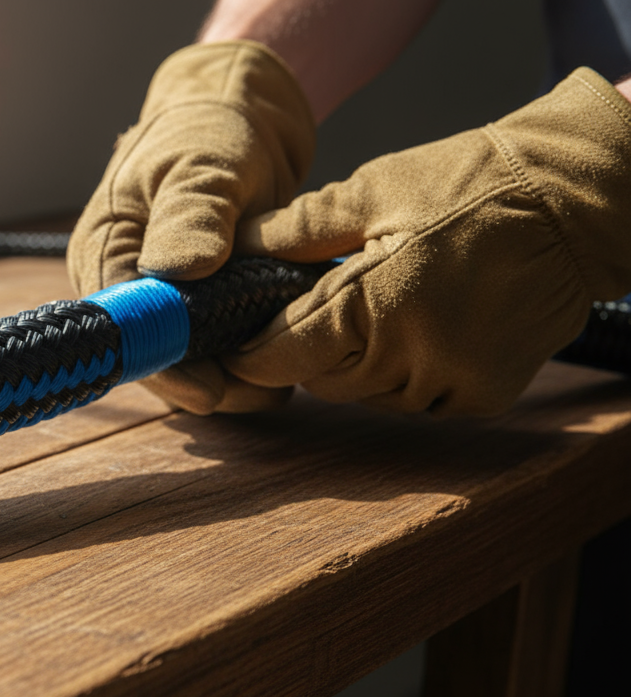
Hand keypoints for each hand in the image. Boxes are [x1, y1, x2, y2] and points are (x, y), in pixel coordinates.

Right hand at [67, 40, 315, 413]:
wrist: (240, 121)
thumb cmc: (212, 132)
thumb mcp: (203, 164)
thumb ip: (191, 215)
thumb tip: (178, 270)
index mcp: (102, 251)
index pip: (121, 327)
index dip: (163, 364)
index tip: (210, 389)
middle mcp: (121, 286)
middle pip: (152, 356)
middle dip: (206, 380)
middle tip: (267, 392)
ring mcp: (157, 301)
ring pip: (186, 361)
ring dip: (233, 375)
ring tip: (285, 377)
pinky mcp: (193, 308)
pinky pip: (213, 348)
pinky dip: (247, 355)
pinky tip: (287, 353)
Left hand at [225, 68, 630, 415]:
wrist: (575, 202)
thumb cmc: (467, 183)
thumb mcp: (372, 190)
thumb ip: (296, 230)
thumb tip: (233, 247)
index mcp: (372, 304)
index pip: (285, 354)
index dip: (254, 353)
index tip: (239, 345)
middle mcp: (411, 356)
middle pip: (323, 380)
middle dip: (309, 352)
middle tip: (320, 311)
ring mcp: (452, 382)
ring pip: (370, 396)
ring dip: (361, 365)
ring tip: (381, 311)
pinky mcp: (486, 395)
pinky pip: (422, 400)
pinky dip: (410, 376)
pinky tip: (425, 329)